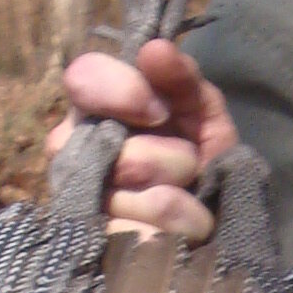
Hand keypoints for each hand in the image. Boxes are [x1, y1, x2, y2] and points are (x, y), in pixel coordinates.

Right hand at [53, 37, 233, 240]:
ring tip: (189, 198)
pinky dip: (175, 229)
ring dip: (175, 197)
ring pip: (118, 193)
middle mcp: (74, 147)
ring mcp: (75, 197)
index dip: (120, 90)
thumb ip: (183, 79)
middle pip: (98, 140)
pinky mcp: (90, 243)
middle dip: (158, 157)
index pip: (82, 77)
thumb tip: (155, 50)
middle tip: (187, 165)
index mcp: (98, 106)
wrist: (218, 228)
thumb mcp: (204, 115)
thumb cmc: (203, 161)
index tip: (160, 112)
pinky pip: (132, 232)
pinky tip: (188, 229)